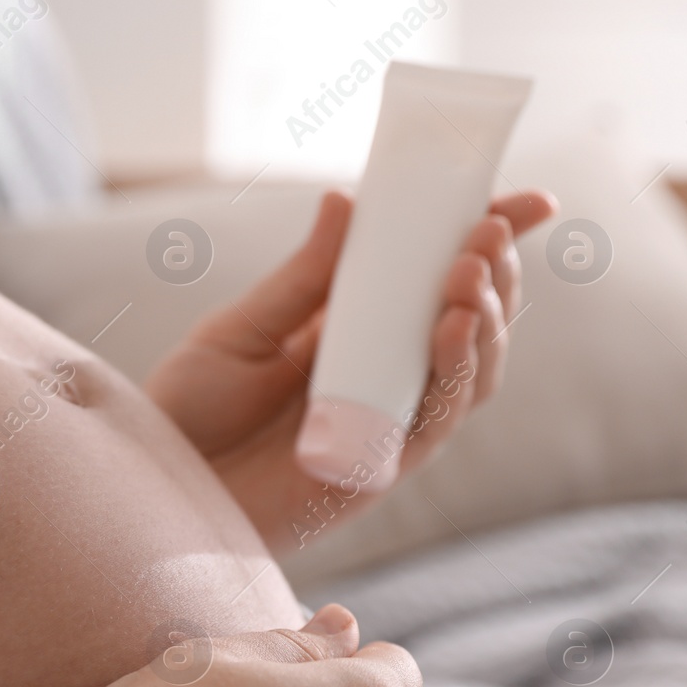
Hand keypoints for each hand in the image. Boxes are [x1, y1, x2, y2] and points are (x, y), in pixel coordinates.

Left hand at [144, 188, 556, 554]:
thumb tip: (345, 198)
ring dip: (483, 320)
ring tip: (469, 275)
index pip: (433, 281)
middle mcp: (382, 375)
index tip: (529, 202)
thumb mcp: (239, 332)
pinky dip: (454, 375)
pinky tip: (450, 329)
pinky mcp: (380, 469)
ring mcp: (388, 423)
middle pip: (468, 323)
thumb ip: (300, 279)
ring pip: (470, 373)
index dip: (486, 242)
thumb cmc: (189, 413)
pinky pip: (436, 422)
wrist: (157, 487)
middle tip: (491, 231)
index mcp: (352, 330)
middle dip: (493, 275)